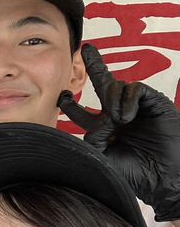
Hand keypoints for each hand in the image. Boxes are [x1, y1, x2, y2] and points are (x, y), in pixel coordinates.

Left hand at [58, 43, 179, 220]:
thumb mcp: (101, 158)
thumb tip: (88, 125)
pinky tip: (127, 117)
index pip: (83, 113)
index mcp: (104, 130)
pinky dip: (127, 100)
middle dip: (94, 65)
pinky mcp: (153, 102)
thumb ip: (90, 140)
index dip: (71, 106)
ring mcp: (136, 107)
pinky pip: (135, 89)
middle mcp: (119, 114)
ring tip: (118, 121)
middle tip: (84, 49)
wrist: (163, 177)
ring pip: (116, 86)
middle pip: (103, 85)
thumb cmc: (134, 174)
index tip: (61, 98)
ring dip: (112, 100)